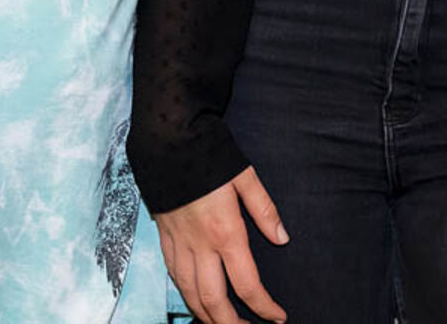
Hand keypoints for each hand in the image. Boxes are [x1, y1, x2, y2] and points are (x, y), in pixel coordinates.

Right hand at [154, 167, 288, 323]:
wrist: (167, 139)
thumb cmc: (208, 154)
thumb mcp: (245, 177)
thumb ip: (264, 210)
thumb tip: (282, 238)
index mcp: (225, 232)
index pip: (247, 284)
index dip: (264, 306)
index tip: (278, 317)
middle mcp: (200, 245)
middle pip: (214, 301)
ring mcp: (179, 243)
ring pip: (189, 294)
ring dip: (206, 316)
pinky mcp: (164, 237)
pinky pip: (174, 276)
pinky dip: (185, 295)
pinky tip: (195, 300)